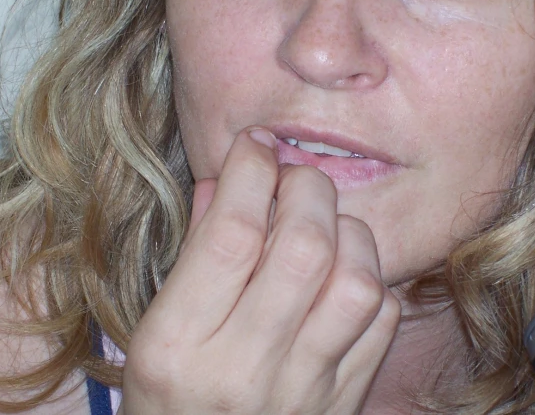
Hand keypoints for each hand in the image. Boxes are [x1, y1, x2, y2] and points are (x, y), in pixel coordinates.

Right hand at [118, 128, 400, 413]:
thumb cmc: (169, 402)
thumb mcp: (153, 331)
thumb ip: (194, 251)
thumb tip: (228, 179)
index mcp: (178, 346)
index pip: (230, 235)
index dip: (250, 172)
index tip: (256, 144)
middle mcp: (244, 369)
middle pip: (303, 247)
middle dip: (306, 188)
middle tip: (293, 177)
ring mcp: (303, 390)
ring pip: (355, 281)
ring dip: (346, 232)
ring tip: (324, 226)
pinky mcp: (343, 401)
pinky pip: (381, 319)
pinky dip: (370, 278)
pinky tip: (341, 273)